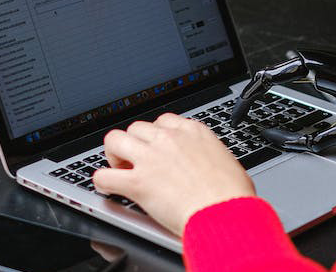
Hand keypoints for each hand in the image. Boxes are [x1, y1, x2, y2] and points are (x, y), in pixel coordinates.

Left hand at [92, 113, 255, 235]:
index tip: (157, 148)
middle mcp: (168, 139)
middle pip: (136, 128)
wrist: (226, 213)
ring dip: (114, 154)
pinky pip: (104, 176)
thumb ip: (208, 157)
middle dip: (135, 143)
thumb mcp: (226, 162)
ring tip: (119, 168)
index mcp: (192, 132)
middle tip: (138, 161)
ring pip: (114, 140)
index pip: (163, 122)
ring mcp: (150, 158)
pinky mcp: (137, 183)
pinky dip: (102, 182)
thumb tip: (207, 165)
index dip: (156, 136)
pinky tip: (108, 188)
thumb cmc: (232, 195)